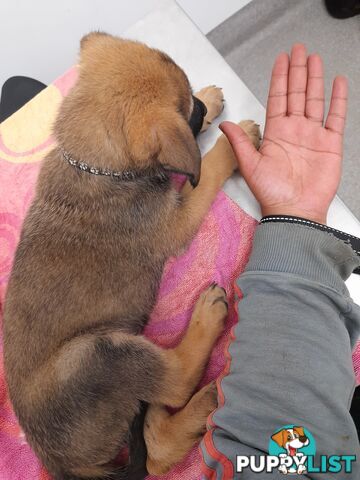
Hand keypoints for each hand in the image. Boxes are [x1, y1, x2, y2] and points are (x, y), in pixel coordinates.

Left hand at [220, 44, 347, 223]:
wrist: (294, 212)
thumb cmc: (272, 194)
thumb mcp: (250, 165)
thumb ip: (240, 142)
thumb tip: (225, 125)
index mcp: (276, 133)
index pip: (277, 98)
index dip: (279, 78)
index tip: (281, 60)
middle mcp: (294, 131)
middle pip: (296, 93)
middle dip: (297, 71)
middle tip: (299, 50)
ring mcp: (313, 136)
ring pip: (315, 100)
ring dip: (315, 79)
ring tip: (315, 60)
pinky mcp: (330, 144)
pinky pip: (335, 117)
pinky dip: (338, 100)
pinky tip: (338, 84)